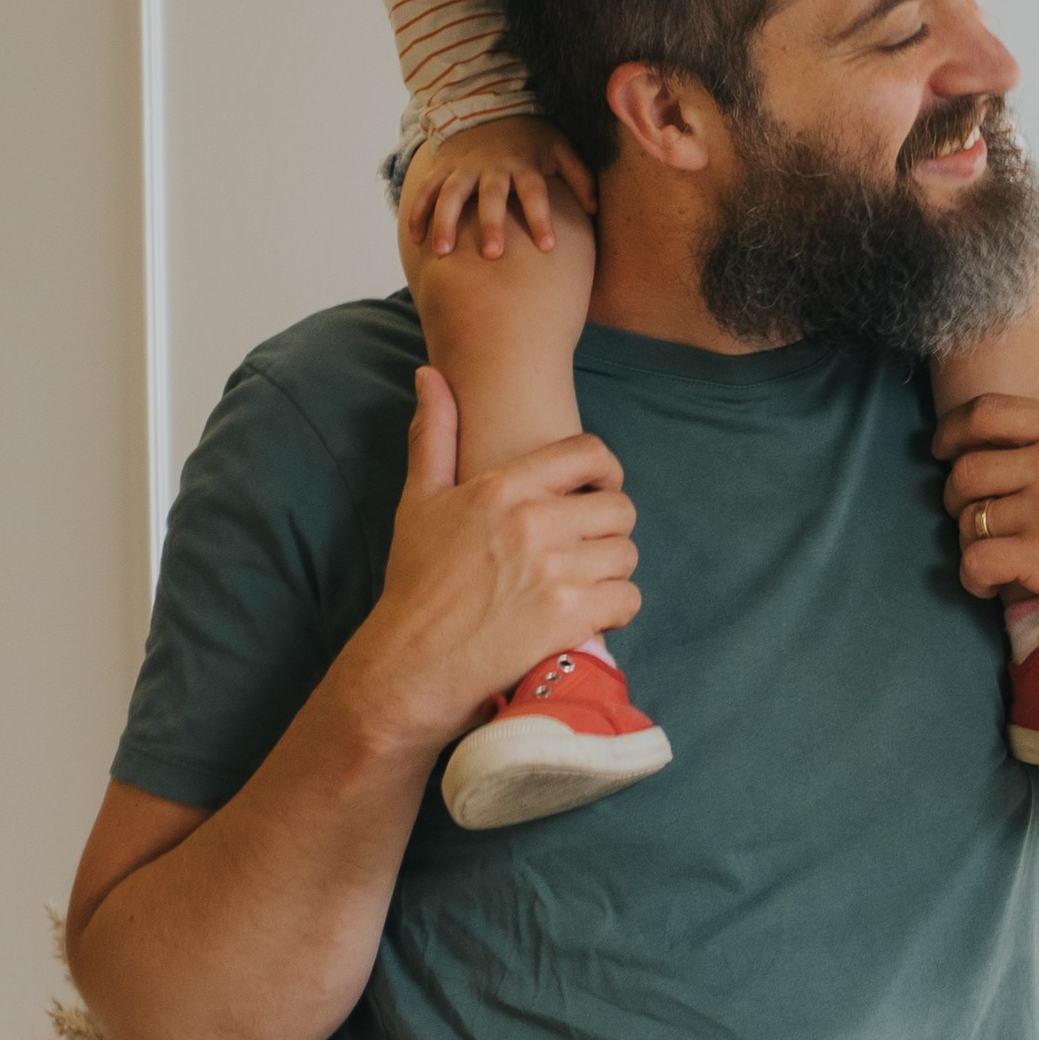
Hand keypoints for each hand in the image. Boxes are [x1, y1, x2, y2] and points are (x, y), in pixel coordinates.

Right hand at [338, 370, 639, 760]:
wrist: (411, 664)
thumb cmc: (414, 584)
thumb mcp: (417, 501)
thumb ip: (433, 435)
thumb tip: (430, 375)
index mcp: (502, 488)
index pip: (588, 454)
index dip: (605, 472)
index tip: (596, 493)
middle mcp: (533, 523)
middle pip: (619, 508)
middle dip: (610, 529)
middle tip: (589, 549)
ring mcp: (554, 571)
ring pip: (626, 555)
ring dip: (614, 571)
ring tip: (586, 584)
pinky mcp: (569, 617)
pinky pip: (627, 598)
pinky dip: (617, 609)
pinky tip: (591, 616)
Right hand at [401, 114, 596, 261]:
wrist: (489, 108)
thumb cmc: (531, 139)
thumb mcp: (559, 149)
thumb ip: (579, 177)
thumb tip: (595, 209)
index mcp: (523, 164)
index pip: (535, 192)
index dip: (541, 218)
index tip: (548, 247)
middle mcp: (492, 166)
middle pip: (491, 195)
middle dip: (491, 223)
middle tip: (493, 254)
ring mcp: (464, 167)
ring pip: (451, 194)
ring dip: (445, 222)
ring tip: (442, 253)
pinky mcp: (443, 169)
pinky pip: (427, 190)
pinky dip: (418, 212)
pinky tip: (415, 238)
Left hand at [933, 360, 1038, 688]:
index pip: (988, 412)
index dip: (951, 430)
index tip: (942, 449)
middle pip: (967, 468)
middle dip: (957, 497)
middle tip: (971, 517)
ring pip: (968, 518)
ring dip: (971, 542)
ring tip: (992, 556)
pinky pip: (975, 561)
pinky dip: (974, 577)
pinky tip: (991, 584)